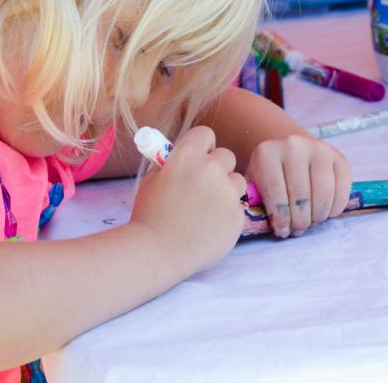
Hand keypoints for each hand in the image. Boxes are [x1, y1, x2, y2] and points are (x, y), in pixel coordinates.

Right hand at [130, 126, 246, 276]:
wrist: (157, 252)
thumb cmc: (149, 215)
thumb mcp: (152, 179)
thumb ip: (172, 162)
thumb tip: (185, 153)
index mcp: (187, 155)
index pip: (206, 134)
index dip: (201, 145)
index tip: (197, 157)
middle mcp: (211, 169)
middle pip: (226, 155)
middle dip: (216, 167)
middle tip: (203, 185)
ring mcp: (227, 193)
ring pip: (237, 180)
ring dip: (226, 189)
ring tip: (207, 207)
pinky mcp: (238, 215)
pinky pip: (238, 206)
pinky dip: (227, 213)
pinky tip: (210, 225)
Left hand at [245, 135, 351, 238]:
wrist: (291, 152)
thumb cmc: (271, 175)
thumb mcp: (255, 184)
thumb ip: (254, 202)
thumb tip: (262, 223)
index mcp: (267, 152)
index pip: (274, 190)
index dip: (279, 217)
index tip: (281, 231)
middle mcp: (293, 146)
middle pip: (300, 194)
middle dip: (299, 220)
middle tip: (296, 230)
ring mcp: (318, 149)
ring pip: (323, 193)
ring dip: (317, 216)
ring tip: (310, 223)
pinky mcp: (339, 158)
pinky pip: (341, 190)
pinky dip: (334, 208)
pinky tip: (324, 213)